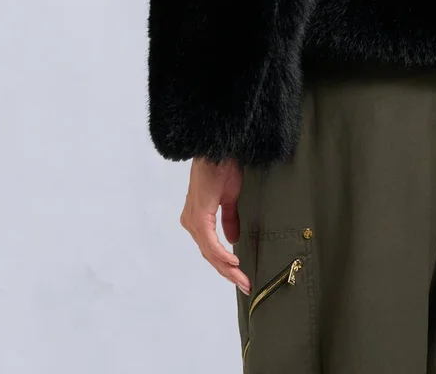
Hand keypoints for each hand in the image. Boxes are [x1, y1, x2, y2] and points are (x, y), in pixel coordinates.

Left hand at [180, 157, 250, 293]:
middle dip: (228, 273)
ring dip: (227, 268)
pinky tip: (234, 263)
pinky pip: (210, 243)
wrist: (218, 150)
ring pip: (209, 253)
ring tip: (242, 279)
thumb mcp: (229, 198)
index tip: (241, 277)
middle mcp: (191, 222)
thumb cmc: (223, 168)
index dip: (225, 265)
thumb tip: (233, 241)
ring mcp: (193, 221)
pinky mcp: (199, 217)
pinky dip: (222, 255)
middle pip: (209, 256)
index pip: (210, 249)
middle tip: (245, 285)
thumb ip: (229, 220)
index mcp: (197, 219)